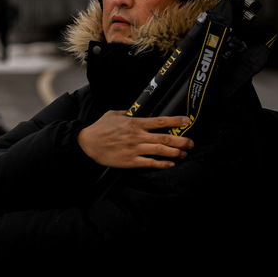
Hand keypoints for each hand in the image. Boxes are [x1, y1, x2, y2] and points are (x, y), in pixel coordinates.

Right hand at [77, 111, 193, 168]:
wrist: (86, 143)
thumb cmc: (99, 128)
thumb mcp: (114, 114)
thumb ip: (127, 113)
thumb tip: (136, 112)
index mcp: (134, 123)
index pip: (160, 121)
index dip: (176, 121)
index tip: (187, 121)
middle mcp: (137, 136)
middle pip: (165, 138)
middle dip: (181, 140)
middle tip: (191, 142)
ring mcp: (134, 149)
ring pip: (160, 151)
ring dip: (175, 153)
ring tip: (184, 154)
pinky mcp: (130, 161)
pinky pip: (149, 163)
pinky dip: (161, 164)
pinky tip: (169, 164)